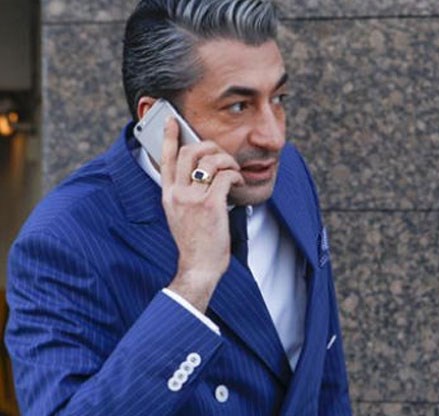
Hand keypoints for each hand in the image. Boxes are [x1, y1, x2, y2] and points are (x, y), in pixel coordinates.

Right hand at [160, 117, 242, 311]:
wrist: (198, 267)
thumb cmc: (195, 243)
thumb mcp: (180, 215)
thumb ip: (185, 194)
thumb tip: (201, 174)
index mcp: (168, 195)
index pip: (165, 158)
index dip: (168, 136)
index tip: (172, 120)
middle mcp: (178, 194)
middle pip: (189, 152)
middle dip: (209, 146)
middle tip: (221, 153)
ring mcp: (193, 199)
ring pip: (210, 161)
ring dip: (227, 160)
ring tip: (234, 171)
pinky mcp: (211, 205)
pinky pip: (226, 176)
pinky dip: (236, 174)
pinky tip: (239, 181)